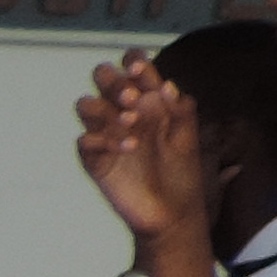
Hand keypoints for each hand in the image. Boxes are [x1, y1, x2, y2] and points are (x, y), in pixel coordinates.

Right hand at [74, 56, 209, 245]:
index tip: (142, 70)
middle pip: (103, 79)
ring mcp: (108, 136)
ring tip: (131, 122)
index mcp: (147, 102)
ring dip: (105, 108)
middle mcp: (124, 113)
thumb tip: (166, 86)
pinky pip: (86, 142)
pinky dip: (104, 141)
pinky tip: (129, 148)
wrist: (174, 214)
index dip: (133, 62)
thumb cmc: (181, 174)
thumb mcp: (189, 137)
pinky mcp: (97, 161)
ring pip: (87, 105)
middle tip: (132, 97)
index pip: (132, 69)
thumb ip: (181, 109)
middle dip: (114, 81)